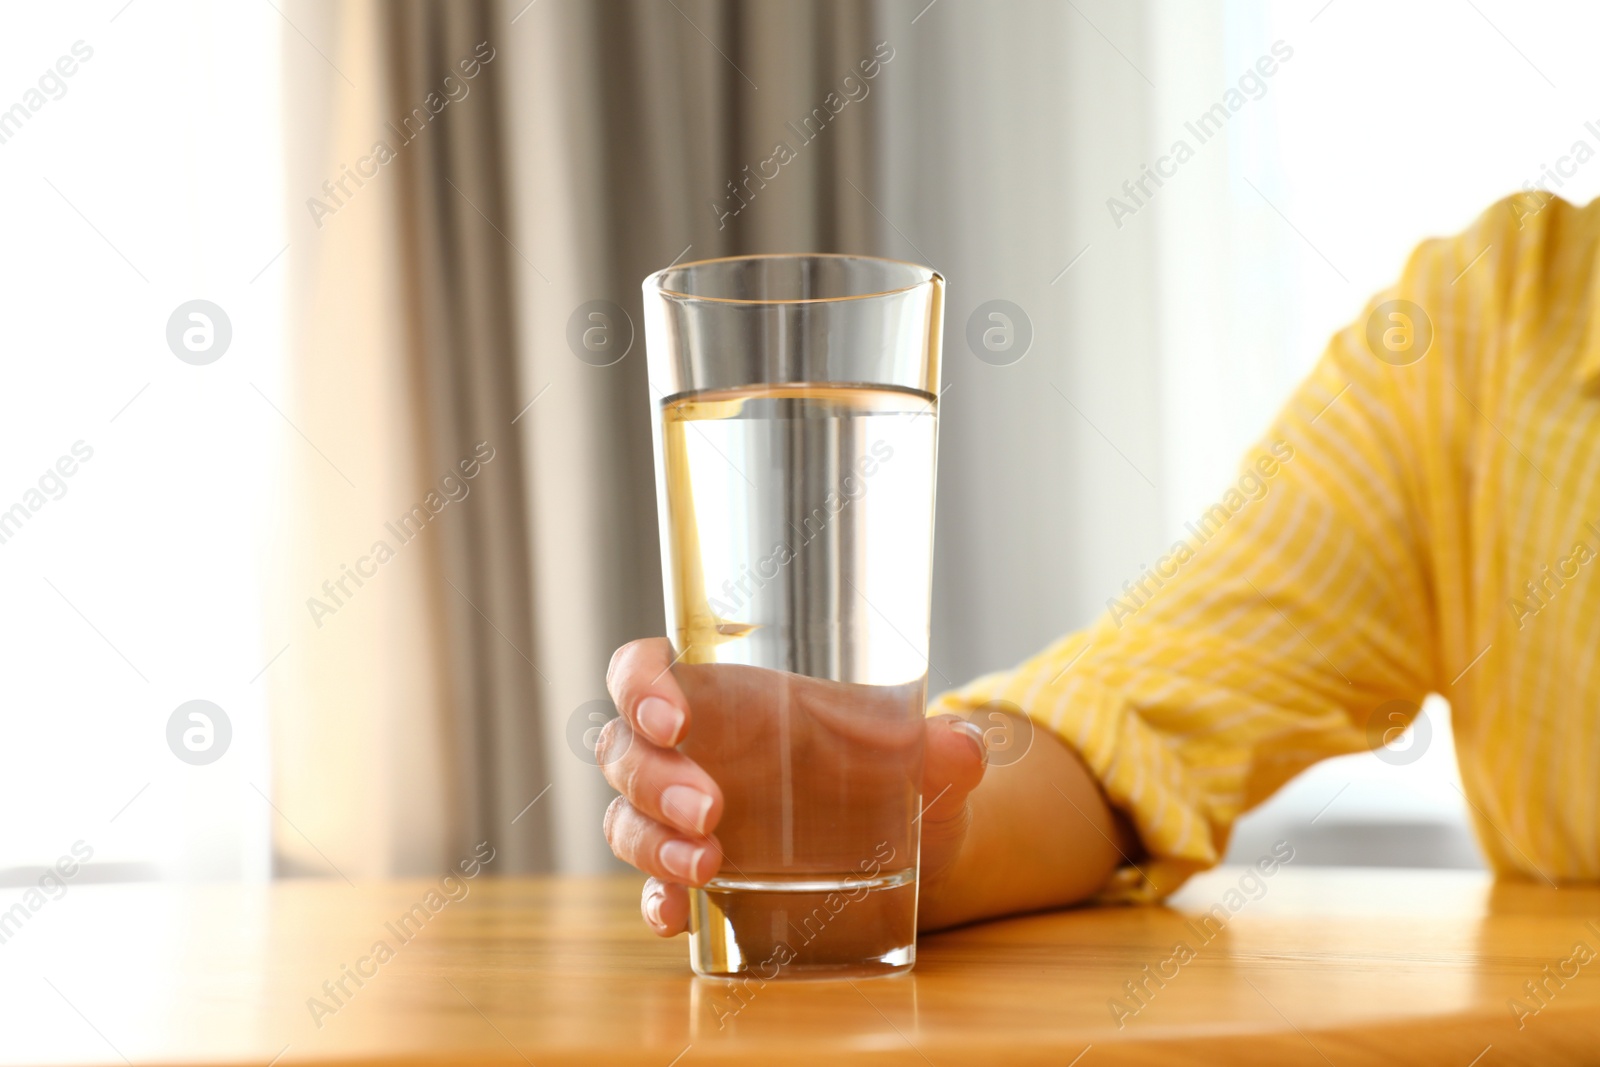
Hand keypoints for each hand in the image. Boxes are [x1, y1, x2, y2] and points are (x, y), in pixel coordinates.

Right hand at [600, 637, 987, 936]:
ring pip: (628, 818)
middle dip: (656, 780)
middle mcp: (694, 751)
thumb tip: (962, 748)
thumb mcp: (923, 754)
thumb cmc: (899, 772)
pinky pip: (651, 886)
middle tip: (713, 809)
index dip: (639, 685)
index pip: (644, 670)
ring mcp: (686, 816)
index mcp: (727, 695)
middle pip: (626, 751)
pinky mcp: (699, 877)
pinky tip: (676, 917)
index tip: (673, 718)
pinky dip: (655, 901)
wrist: (919, 845)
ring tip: (707, 866)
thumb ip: (942, 749)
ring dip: (654, 842)